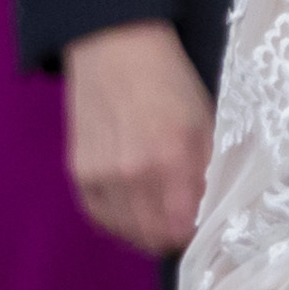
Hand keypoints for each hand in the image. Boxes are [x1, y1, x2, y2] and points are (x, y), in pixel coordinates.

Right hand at [65, 22, 215, 258]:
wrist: (115, 51)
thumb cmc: (170, 84)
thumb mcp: (206, 123)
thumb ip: (208, 170)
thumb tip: (210, 211)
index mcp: (171, 158)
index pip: (181, 229)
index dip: (196, 235)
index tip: (203, 226)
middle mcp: (131, 174)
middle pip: (152, 237)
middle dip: (172, 237)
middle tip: (184, 223)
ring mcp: (99, 176)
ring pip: (125, 232)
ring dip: (145, 232)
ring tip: (160, 215)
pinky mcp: (78, 174)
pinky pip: (100, 218)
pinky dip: (119, 222)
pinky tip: (134, 210)